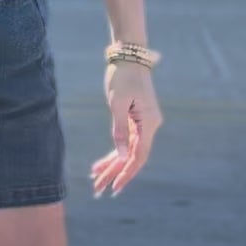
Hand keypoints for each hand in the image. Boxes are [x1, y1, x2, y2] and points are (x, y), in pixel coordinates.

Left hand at [91, 62, 161, 196]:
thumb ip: (119, 131)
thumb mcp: (117, 104)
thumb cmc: (122, 77)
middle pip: (132, 156)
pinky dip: (113, 152)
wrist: (129, 56)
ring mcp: (143, 124)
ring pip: (127, 151)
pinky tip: (100, 164)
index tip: (115, 187)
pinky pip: (125, 141)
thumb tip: (120, 156)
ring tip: (96, 180)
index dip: (127, 173)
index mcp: (149, 123)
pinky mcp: (136, 119)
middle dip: (115, 173)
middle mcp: (149, 126)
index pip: (138, 156)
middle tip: (98, 189)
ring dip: (112, 165)